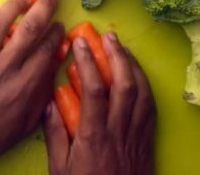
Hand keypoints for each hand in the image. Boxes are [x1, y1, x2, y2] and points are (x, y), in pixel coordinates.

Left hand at [0, 0, 63, 173]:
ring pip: (1, 22)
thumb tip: (52, 68)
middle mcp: (5, 68)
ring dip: (16, 4)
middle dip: (44, 8)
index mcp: (25, 86)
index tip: (59, 26)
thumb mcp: (26, 123)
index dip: (56, 33)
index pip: (46, 49)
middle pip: (29, 29)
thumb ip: (41, 94)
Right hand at [44, 34, 155, 174]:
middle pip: (123, 84)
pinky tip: (136, 73)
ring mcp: (136, 133)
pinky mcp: (146, 138)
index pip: (93, 90)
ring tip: (122, 48)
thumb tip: (48, 103)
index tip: (80, 44)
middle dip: (116, 56)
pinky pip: (150, 105)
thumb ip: (55, 134)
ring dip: (132, 65)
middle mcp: (118, 129)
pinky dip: (144, 84)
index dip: (88, 63)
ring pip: (141, 91)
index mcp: (94, 135)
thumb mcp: (60, 167)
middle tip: (108, 37)